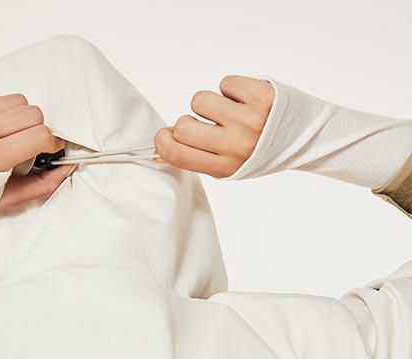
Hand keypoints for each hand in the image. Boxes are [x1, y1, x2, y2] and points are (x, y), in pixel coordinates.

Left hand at [0, 94, 74, 210]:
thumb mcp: (8, 199)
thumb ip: (43, 184)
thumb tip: (67, 167)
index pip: (41, 135)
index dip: (53, 144)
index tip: (51, 151)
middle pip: (33, 114)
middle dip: (39, 131)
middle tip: (31, 147)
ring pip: (18, 101)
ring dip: (23, 118)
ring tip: (12, 137)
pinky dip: (5, 111)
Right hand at [154, 76, 274, 176]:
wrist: (302, 138)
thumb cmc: (258, 152)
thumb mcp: (228, 166)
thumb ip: (197, 157)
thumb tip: (162, 144)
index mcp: (224, 167)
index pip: (177, 154)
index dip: (163, 142)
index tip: (166, 135)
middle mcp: (236, 145)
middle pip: (183, 126)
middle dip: (188, 121)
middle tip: (206, 125)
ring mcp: (248, 119)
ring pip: (200, 100)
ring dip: (209, 103)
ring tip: (228, 111)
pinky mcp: (260, 95)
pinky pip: (225, 83)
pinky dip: (231, 89)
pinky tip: (244, 101)